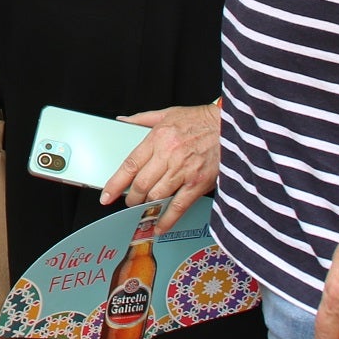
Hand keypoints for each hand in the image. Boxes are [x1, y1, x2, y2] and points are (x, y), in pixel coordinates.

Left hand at [100, 104, 221, 228]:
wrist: (231, 127)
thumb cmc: (202, 120)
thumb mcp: (169, 113)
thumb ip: (142, 119)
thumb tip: (122, 121)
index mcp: (158, 139)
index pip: (130, 165)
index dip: (115, 183)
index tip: (107, 195)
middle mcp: (168, 156)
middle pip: (141, 185)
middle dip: (132, 198)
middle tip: (130, 201)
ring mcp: (184, 171)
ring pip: (156, 196)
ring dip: (146, 207)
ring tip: (143, 209)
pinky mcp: (198, 183)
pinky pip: (178, 206)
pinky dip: (167, 219)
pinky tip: (160, 225)